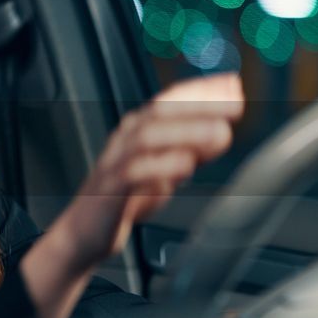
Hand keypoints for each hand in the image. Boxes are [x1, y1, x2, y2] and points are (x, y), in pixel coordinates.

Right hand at [20, 72, 243, 317]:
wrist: (83, 233)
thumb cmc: (124, 199)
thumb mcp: (164, 170)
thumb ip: (189, 151)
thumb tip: (223, 130)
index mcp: (138, 130)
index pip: (170, 99)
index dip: (201, 90)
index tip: (233, 84)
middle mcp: (126, 139)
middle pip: (161, 111)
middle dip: (199, 104)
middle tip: (234, 105)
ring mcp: (116, 162)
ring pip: (149, 137)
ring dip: (186, 132)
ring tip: (219, 132)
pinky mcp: (110, 189)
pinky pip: (133, 172)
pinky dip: (161, 166)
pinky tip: (185, 165)